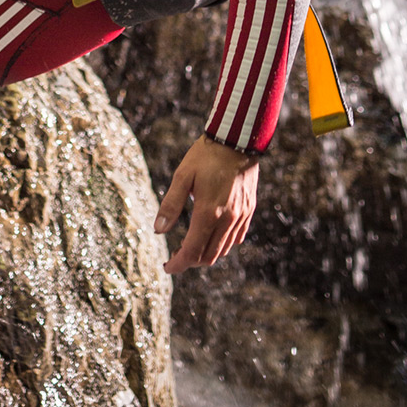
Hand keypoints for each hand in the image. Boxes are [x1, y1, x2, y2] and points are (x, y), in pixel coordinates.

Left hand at [154, 134, 258, 273]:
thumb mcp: (182, 176)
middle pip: (208, 256)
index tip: (167, 267)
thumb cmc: (206, 155)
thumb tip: (158, 231)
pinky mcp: (249, 210)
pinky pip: (236, 238)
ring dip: (206, 254)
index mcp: (209, 212)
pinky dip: (222, 245)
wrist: (237, 139)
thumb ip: (170, 205)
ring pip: (223, 250)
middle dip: (190, 261)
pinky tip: (211, 235)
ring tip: (191, 246)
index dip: (178, 264)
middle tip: (176, 256)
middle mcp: (227, 219)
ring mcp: (241, 215)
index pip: (192, 251)